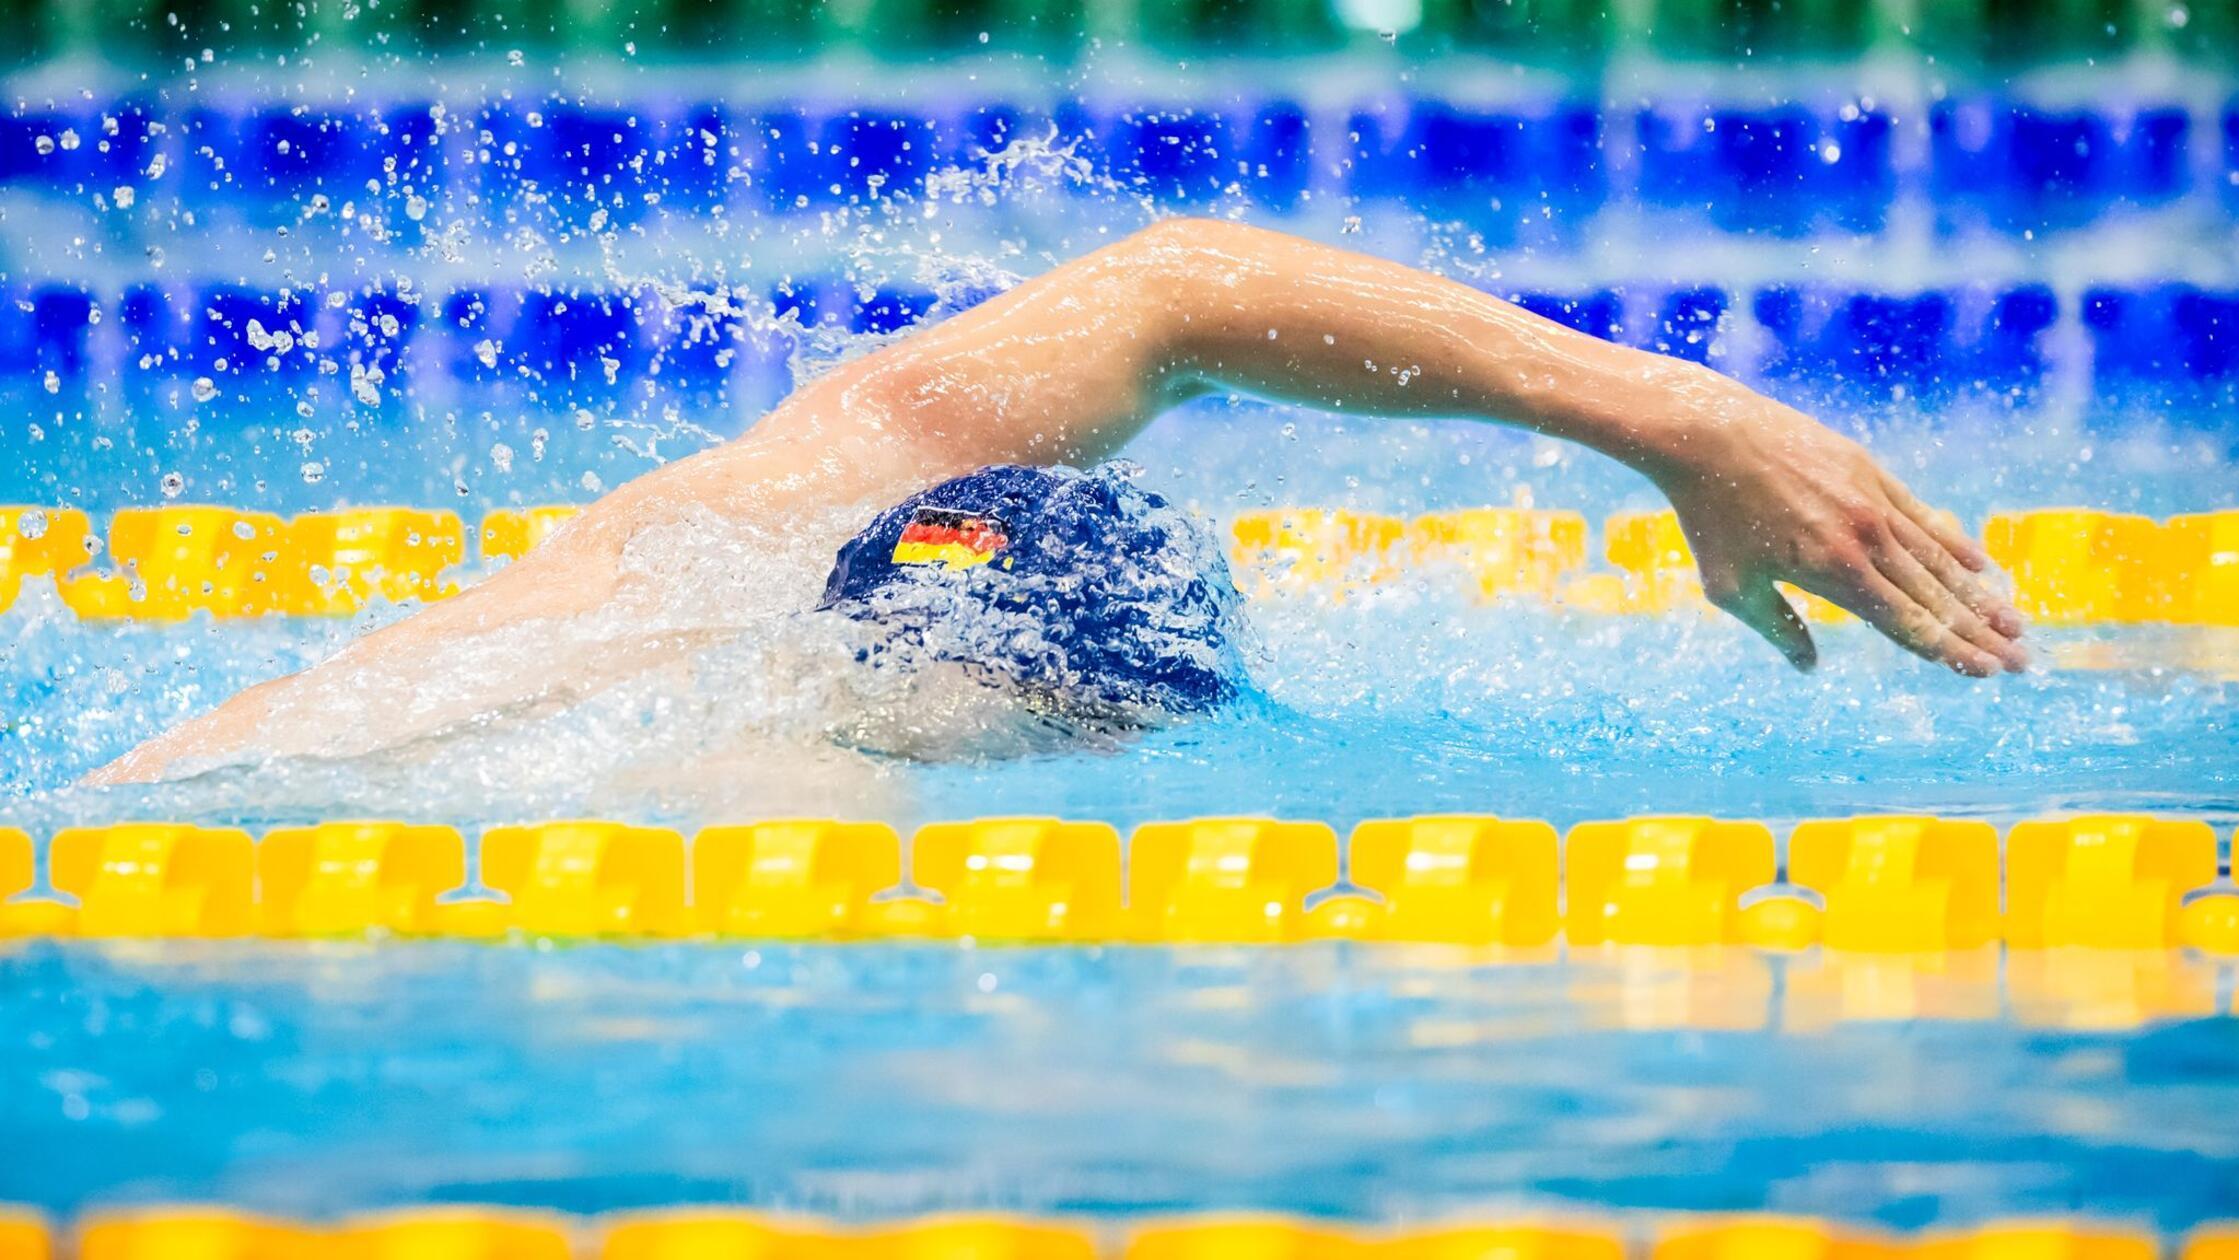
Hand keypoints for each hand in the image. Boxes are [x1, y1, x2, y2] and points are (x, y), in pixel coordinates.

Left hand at [1648, 388, 2026, 676]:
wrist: (1708, 432)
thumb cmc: (1709, 516)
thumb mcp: (1731, 586)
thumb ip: (1777, 628)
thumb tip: (1811, 667)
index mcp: (1834, 572)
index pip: (1907, 623)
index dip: (1950, 651)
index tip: (1987, 673)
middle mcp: (1865, 537)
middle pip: (1935, 597)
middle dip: (1981, 634)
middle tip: (2022, 662)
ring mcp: (1872, 501)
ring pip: (1937, 558)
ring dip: (1979, 595)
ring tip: (2014, 623)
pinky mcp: (1868, 472)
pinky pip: (1922, 516)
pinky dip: (1953, 544)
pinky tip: (1981, 567)